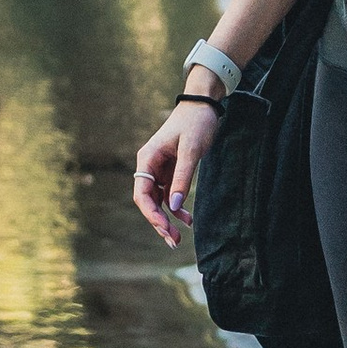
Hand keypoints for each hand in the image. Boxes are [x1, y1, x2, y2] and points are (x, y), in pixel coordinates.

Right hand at [133, 96, 220, 247]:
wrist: (204, 106)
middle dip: (159, 222)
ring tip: (178, 239)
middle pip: (148, 201)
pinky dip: (178, 209)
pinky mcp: (171, 171)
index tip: (164, 228)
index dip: (151, 214)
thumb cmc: (196, 123)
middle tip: (172, 241)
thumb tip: (175, 206)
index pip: (142, 194)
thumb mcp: (191, 150)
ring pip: (159, 201)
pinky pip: (170, 195)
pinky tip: (188, 221)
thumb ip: (183, 178)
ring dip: (168, 220)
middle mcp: (149, 166)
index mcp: (147, 159)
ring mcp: (160, 170)